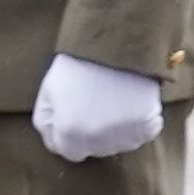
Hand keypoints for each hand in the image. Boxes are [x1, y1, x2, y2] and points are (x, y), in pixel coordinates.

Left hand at [32, 52, 164, 162]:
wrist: (116, 42)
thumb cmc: (78, 64)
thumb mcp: (48, 90)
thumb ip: (45, 121)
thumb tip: (55, 142)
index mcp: (69, 134)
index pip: (69, 152)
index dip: (71, 134)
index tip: (77, 115)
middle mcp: (96, 142)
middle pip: (95, 150)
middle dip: (92, 132)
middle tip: (96, 103)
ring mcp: (124, 136)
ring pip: (119, 144)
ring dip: (116, 130)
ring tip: (114, 100)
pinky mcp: (148, 127)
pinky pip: (143, 134)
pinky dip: (139, 123)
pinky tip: (131, 102)